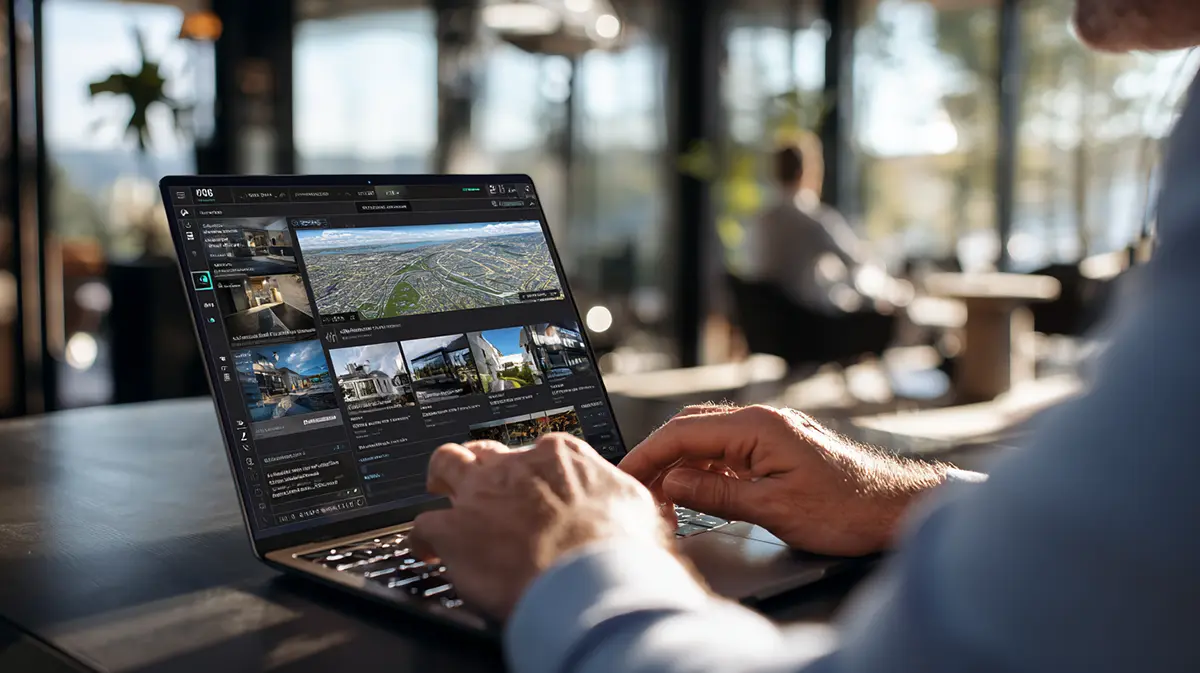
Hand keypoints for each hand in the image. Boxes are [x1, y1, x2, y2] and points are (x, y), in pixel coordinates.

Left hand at [409, 434, 673, 619]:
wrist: (591, 580)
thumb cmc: (618, 549)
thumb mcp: (636, 507)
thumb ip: (620, 496)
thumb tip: (635, 506)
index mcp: (560, 455)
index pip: (536, 450)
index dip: (531, 472)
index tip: (533, 487)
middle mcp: (516, 467)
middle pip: (485, 451)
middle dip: (480, 464)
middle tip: (480, 483)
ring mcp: (480, 495)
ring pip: (445, 466)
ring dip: (441, 479)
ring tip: (440, 493)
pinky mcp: (454, 531)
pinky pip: (422, 526)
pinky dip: (422, 539)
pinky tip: (427, 551)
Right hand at [620, 405, 949, 556]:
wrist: (895, 509)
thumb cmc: (847, 508)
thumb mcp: (773, 508)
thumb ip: (716, 492)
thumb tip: (673, 481)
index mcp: (757, 427)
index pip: (683, 433)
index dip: (648, 455)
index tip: (625, 475)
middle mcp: (762, 421)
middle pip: (691, 429)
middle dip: (658, 457)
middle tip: (636, 488)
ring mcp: (772, 433)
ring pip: (709, 440)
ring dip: (680, 463)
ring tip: (660, 494)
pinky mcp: (779, 448)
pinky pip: (730, 452)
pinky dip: (705, 469)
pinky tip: (696, 490)